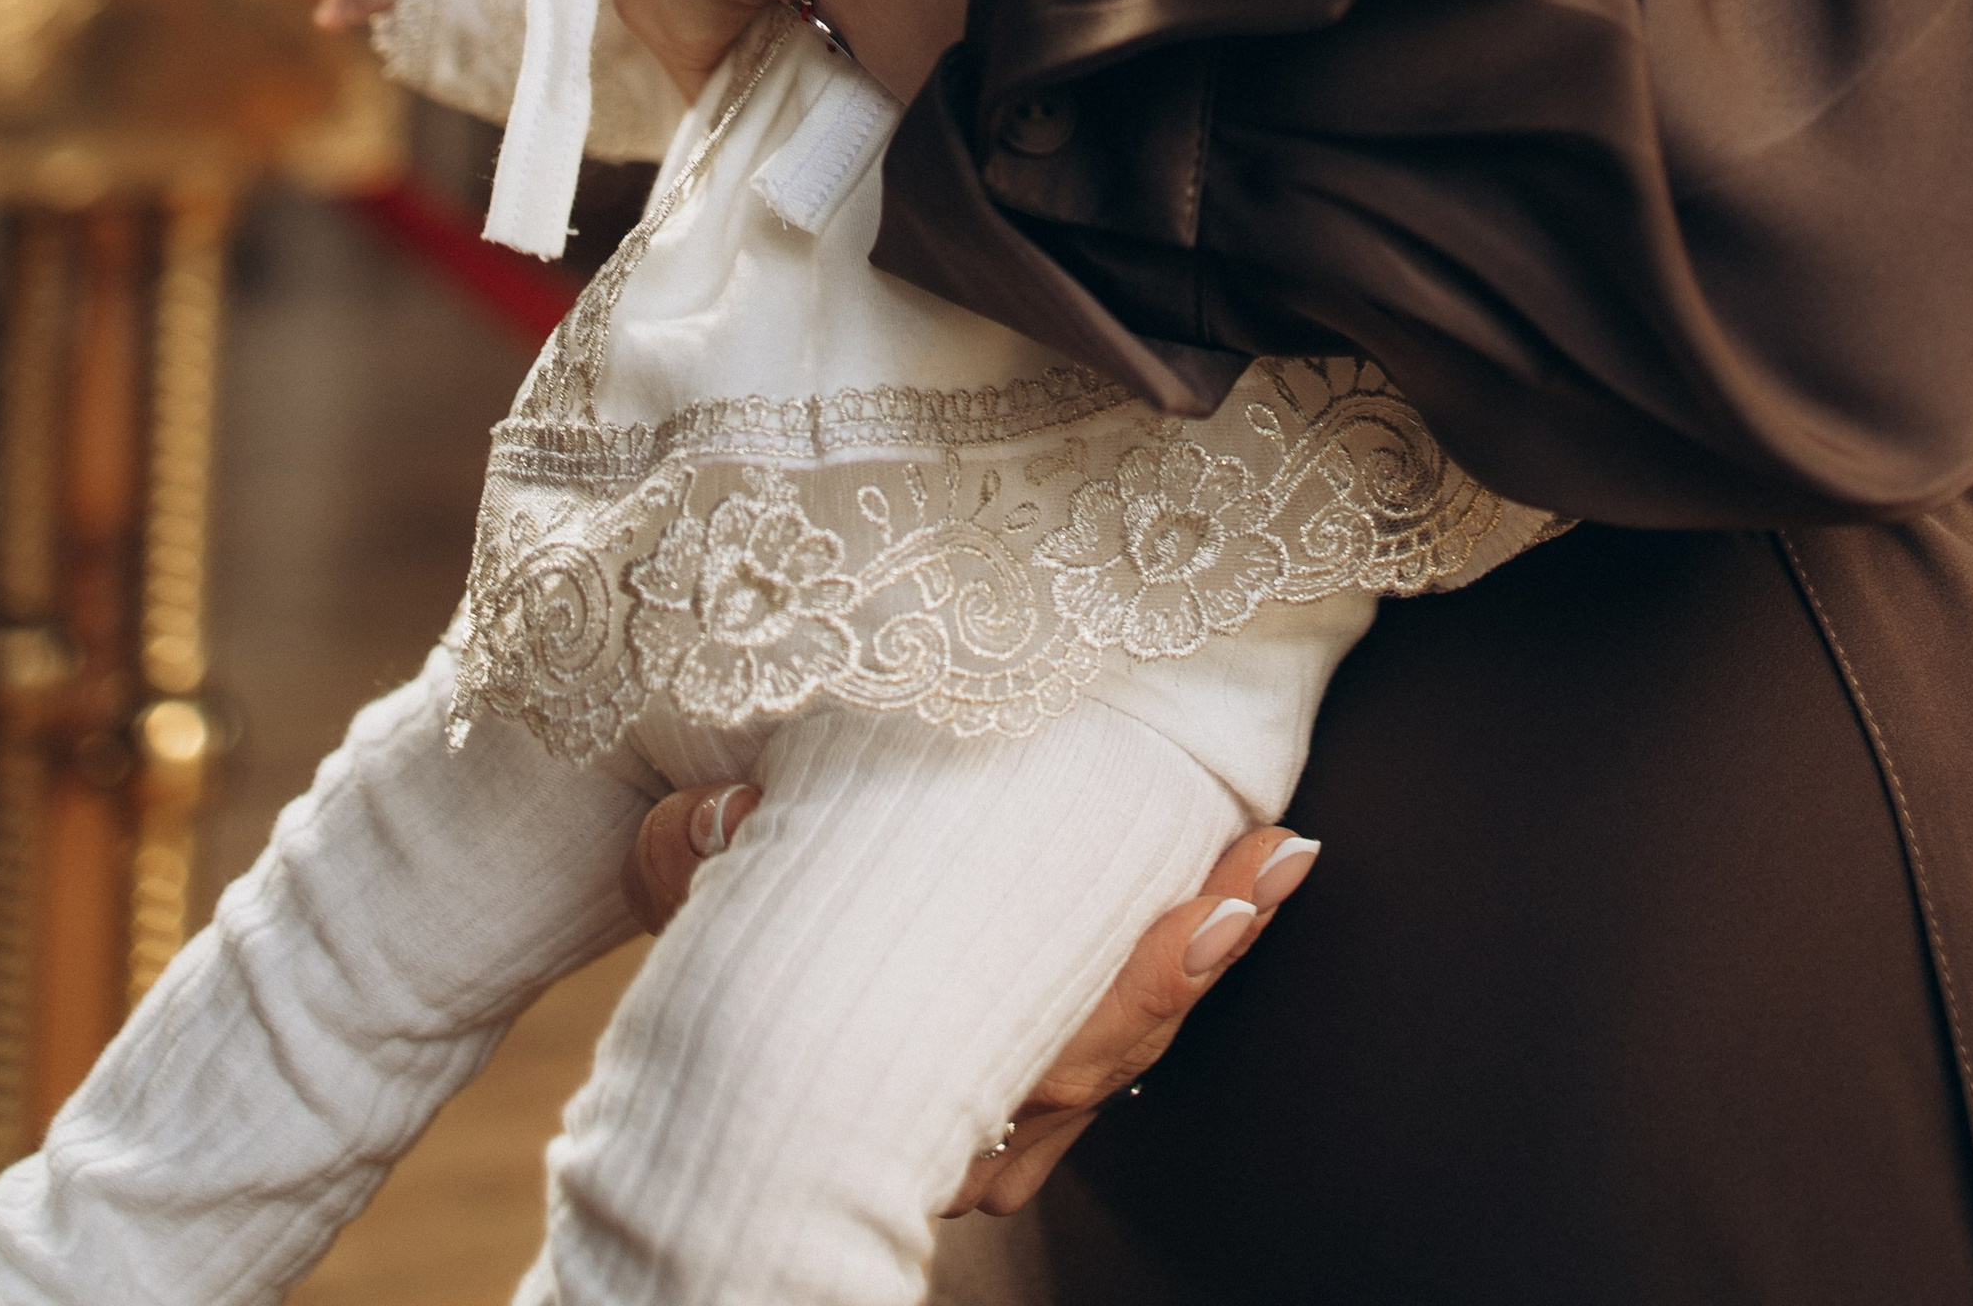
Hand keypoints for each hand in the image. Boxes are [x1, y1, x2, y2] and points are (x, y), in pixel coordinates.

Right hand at [620, 787, 1318, 1214]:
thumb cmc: (711, 1028)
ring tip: (1279, 865)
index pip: (1062, 1043)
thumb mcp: (690, 932)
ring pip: (1125, 1057)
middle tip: (1282, 861)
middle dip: (1206, 947)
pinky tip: (1225, 912)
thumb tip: (721, 817)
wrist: (714, 1155)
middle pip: (1117, 1047)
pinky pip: (1112, 1063)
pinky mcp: (1015, 1128)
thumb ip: (697, 868)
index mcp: (914, 1086)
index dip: (1152, 978)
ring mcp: (1001, 1144)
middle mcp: (977, 1134)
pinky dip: (1169, 986)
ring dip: (1206, 954)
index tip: (1228, 902)